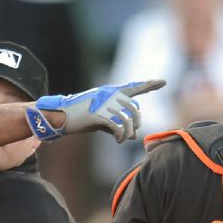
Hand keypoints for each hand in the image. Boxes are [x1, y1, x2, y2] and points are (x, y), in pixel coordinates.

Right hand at [27, 79, 166, 142]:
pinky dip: (120, 136)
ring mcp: (103, 104)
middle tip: (129, 134)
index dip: (149, 85)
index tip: (163, 82)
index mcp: (111, 92)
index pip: (134, 87)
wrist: (60, 116)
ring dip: (128, 133)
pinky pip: (117, 126)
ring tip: (122, 139)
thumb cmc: (81, 117)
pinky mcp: (97, 114)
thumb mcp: (101, 118)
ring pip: (127, 119)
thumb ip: (118, 123)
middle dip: (136, 124)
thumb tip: (133, 135)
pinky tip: (118, 140)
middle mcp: (109, 95)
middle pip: (134, 110)